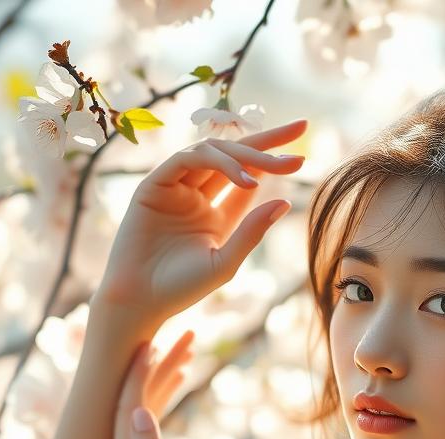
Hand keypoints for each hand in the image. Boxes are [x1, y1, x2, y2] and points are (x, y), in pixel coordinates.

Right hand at [94, 117, 307, 331]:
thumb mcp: (225, 262)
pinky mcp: (152, 186)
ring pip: (210, 153)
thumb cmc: (181, 289)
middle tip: (299, 131)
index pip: (248, 178)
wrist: (141, 300)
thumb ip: (251, 233)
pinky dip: (214, 162)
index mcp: (215, 214)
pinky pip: (184, 159)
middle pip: (233, 156)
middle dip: (266, 142)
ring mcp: (174, 188)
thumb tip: (285, 203)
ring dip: (244, 155)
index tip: (303, 155)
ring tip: (272, 166)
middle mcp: (196, 195)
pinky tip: (242, 178)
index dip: (273, 162)